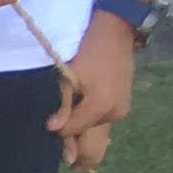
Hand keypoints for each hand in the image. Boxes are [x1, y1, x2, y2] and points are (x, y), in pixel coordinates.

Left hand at [53, 14, 136, 170]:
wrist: (116, 32)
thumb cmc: (87, 51)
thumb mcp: (67, 77)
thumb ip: (62, 106)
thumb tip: (53, 130)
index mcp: (100, 107)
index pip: (71, 132)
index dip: (56, 128)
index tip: (49, 118)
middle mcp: (115, 114)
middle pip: (87, 140)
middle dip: (71, 138)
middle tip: (59, 121)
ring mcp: (122, 111)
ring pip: (94, 132)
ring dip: (79, 127)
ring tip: (70, 106)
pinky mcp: (124, 106)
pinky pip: (101, 121)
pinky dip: (89, 119)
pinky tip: (81, 105)